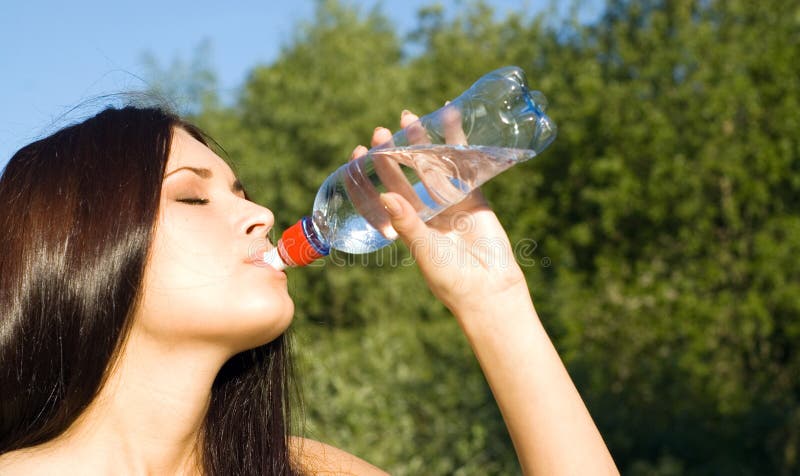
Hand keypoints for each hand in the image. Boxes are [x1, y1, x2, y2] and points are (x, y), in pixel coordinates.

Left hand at [351, 110, 527, 315]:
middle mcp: (424, 211)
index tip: (358, 153)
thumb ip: (407, 222)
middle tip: (382, 131)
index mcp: (404, 226)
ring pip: (431, 165)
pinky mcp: (473, 196)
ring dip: (422, 141)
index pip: (380, 194)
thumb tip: (384, 194)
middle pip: (404, 175)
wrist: (489, 289)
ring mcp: (448, 202)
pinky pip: (463, 164)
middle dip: (393, 153)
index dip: (369, 175)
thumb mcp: (424, 249)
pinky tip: (450, 116)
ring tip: (410, 117)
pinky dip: (457, 140)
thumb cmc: (450, 277)